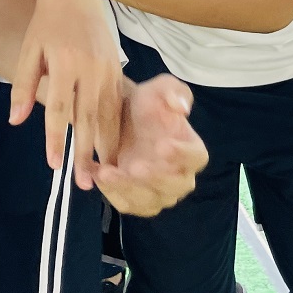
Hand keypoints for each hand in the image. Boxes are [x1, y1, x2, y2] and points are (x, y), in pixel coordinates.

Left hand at [9, 0, 122, 185]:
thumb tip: (16, 121)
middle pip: (88, 117)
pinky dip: (117, 126)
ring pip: (109, 113)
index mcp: (64, 62)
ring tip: (106, 172)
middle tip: (85, 183)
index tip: (54, 165)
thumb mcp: (28, 50)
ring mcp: (108, 67)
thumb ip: (23, 86)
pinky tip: (115, 144)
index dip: (56, 139)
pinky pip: (119, 102)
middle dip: (86, 152)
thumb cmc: (46, 21)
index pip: (59, 109)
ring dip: (107, 144)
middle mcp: (90, 67)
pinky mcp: (118, 67)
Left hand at [94, 75, 207, 216]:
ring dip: (127, 188)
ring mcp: (159, 192)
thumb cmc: (146, 103)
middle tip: (134, 166)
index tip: (162, 145)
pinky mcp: (136, 201)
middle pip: (175, 186)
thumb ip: (173, 91)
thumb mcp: (159, 88)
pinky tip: (96, 173)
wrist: (120, 117)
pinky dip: (111, 193)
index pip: (196, 157)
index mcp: (192, 149)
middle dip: (154, 178)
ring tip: (106, 170)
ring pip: (149, 201)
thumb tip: (182, 107)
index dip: (181, 154)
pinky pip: (126, 204)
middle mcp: (181, 176)